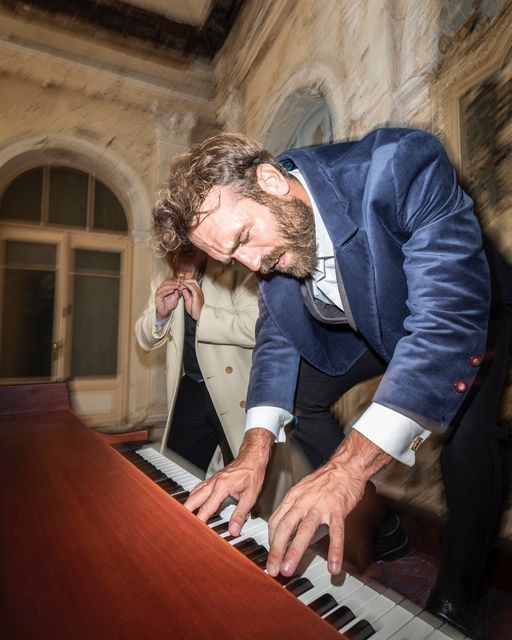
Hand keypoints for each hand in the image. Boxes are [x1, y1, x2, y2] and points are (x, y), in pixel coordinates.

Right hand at [155, 278, 181, 319]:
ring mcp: (158, 292)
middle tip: (180, 282)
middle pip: (167, 282)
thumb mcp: (176, 296)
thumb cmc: (170, 304)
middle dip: (174, 282)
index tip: (182, 280)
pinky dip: (168, 291)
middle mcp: (161, 288)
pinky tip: (172, 290)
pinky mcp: (157, 297)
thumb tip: (182, 284)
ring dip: (172, 286)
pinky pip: (162, 293)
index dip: (175, 280)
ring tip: (177, 285)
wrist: (166, 312)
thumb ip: (177, 290)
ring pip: (165, 286)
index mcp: (165, 287)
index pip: (169, 281)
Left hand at [180, 278, 203, 320]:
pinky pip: (192, 287)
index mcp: (198, 292)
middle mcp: (199, 291)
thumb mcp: (188, 300)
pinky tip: (182, 285)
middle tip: (180, 281)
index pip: (193, 283)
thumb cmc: (194, 309)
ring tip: (180, 282)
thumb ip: (186, 294)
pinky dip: (187, 285)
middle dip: (187, 279)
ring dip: (186, 281)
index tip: (180, 282)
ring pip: (193, 282)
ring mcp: (199, 292)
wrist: (199, 315)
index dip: (187, 281)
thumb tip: (183, 289)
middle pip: (194, 280)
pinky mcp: (197, 295)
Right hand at [184, 428, 272, 535]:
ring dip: (188, 504)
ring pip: (194, 492)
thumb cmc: (252, 473)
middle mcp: (214, 482)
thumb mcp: (250, 497)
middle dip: (187, 511)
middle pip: (194, 498)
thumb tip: (234, 529)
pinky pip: (199, 487)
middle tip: (182, 523)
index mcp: (222, 487)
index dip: (200, 519)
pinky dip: (193, 496)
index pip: (207, 507)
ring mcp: (212, 480)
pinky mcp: (213, 479)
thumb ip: (240, 514)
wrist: (252, 457)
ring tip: (184, 516)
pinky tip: (192, 501)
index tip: (195, 529)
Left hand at [266, 459, 364, 576]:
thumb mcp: (302, 490)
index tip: (271, 555)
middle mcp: (304, 501)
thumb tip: (283, 528)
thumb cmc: (325, 479)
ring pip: (305, 530)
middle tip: (273, 568)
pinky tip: (334, 566)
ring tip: (290, 569)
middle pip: (285, 527)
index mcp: (294, 496)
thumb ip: (293, 507)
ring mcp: (321, 505)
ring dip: (295, 551)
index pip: (276, 520)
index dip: (272, 540)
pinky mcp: (338, 509)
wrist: (346, 466)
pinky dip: (335, 551)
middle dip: (276, 550)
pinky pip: (336, 533)